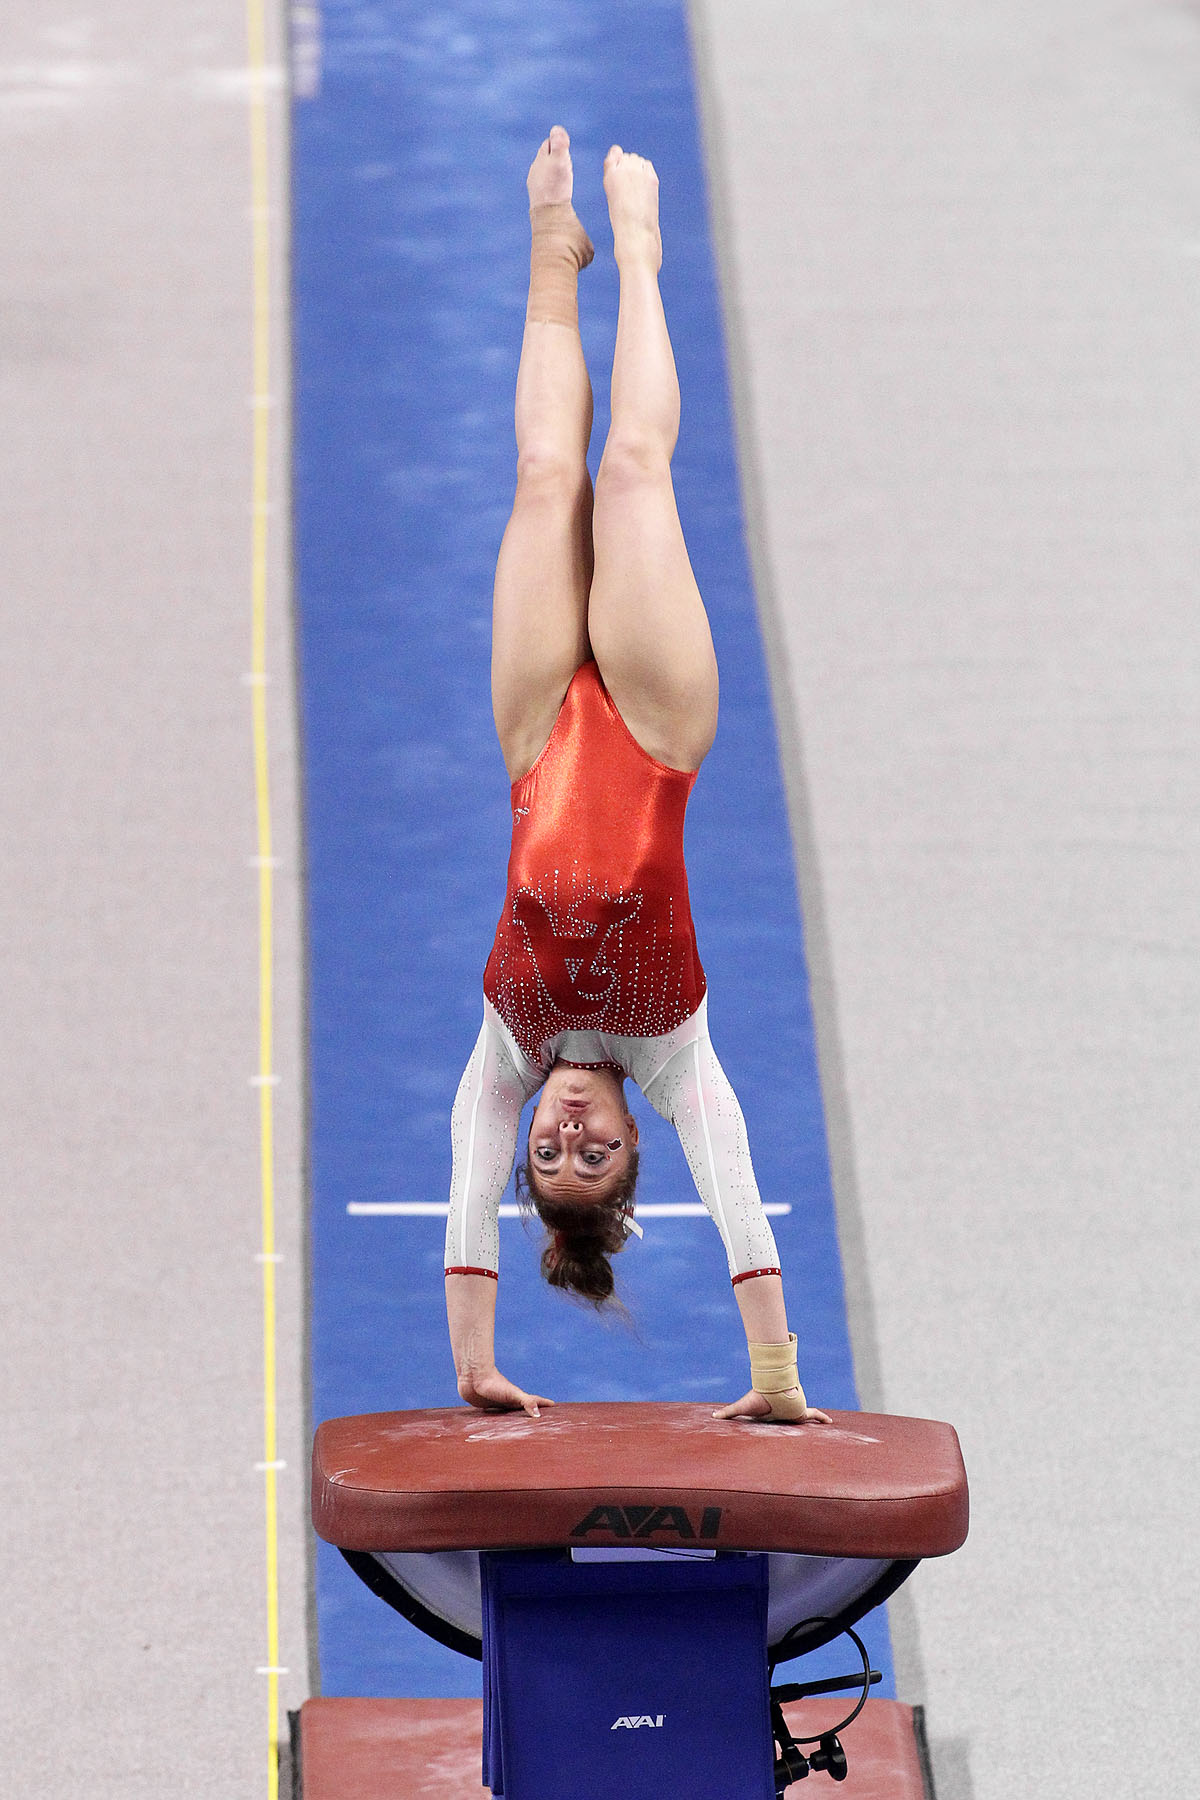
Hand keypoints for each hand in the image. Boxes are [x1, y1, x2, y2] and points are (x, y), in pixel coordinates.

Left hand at [457, 1366, 553, 1417]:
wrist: (473, 1378)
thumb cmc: (494, 1384)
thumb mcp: (513, 1394)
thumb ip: (526, 1403)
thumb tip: (539, 1415)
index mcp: (517, 1399)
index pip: (534, 1402)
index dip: (543, 1404)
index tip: (553, 1405)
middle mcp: (509, 1401)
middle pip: (522, 1409)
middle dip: (531, 1412)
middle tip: (540, 1417)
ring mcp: (498, 1404)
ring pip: (509, 1414)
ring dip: (514, 1418)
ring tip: (519, 1424)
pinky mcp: (487, 1407)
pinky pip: (495, 1417)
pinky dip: (498, 1421)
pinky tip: (496, 1424)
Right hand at [712, 1388, 831, 1425]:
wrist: (773, 1389)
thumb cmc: (758, 1398)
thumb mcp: (741, 1408)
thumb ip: (728, 1413)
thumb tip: (711, 1417)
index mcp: (772, 1415)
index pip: (775, 1421)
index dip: (777, 1423)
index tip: (777, 1425)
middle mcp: (784, 1414)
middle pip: (790, 1420)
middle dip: (795, 1422)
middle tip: (800, 1432)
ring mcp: (793, 1413)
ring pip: (803, 1418)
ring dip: (809, 1420)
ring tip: (818, 1426)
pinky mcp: (802, 1412)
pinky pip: (814, 1415)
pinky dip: (821, 1418)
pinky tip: (830, 1422)